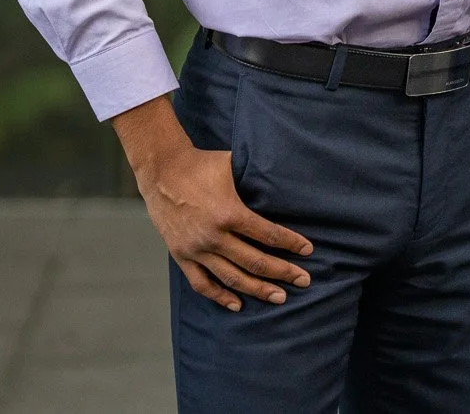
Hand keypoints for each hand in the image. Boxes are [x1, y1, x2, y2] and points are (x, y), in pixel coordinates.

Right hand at [112, 96, 313, 311]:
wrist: (161, 171)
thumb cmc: (202, 164)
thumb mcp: (233, 165)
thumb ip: (256, 177)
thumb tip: (286, 178)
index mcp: (229, 213)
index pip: (268, 234)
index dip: (290, 243)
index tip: (308, 250)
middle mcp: (213, 236)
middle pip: (255, 262)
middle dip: (283, 272)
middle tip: (304, 280)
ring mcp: (196, 249)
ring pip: (231, 278)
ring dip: (257, 290)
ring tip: (280, 297)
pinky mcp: (181, 256)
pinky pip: (202, 283)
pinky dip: (220, 296)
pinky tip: (237, 304)